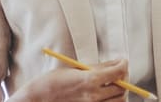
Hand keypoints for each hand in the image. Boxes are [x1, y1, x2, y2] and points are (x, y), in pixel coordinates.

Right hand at [12, 59, 128, 101]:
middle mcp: (93, 96)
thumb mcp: (74, 69)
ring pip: (119, 101)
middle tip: (118, 72)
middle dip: (123, 78)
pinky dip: (111, 101)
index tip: (123, 62)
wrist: (37, 99)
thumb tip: (114, 63)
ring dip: (119, 92)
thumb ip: (96, 67)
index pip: (118, 72)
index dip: (124, 64)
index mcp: (90, 80)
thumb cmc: (51, 83)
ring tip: (112, 85)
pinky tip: (105, 95)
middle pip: (122, 88)